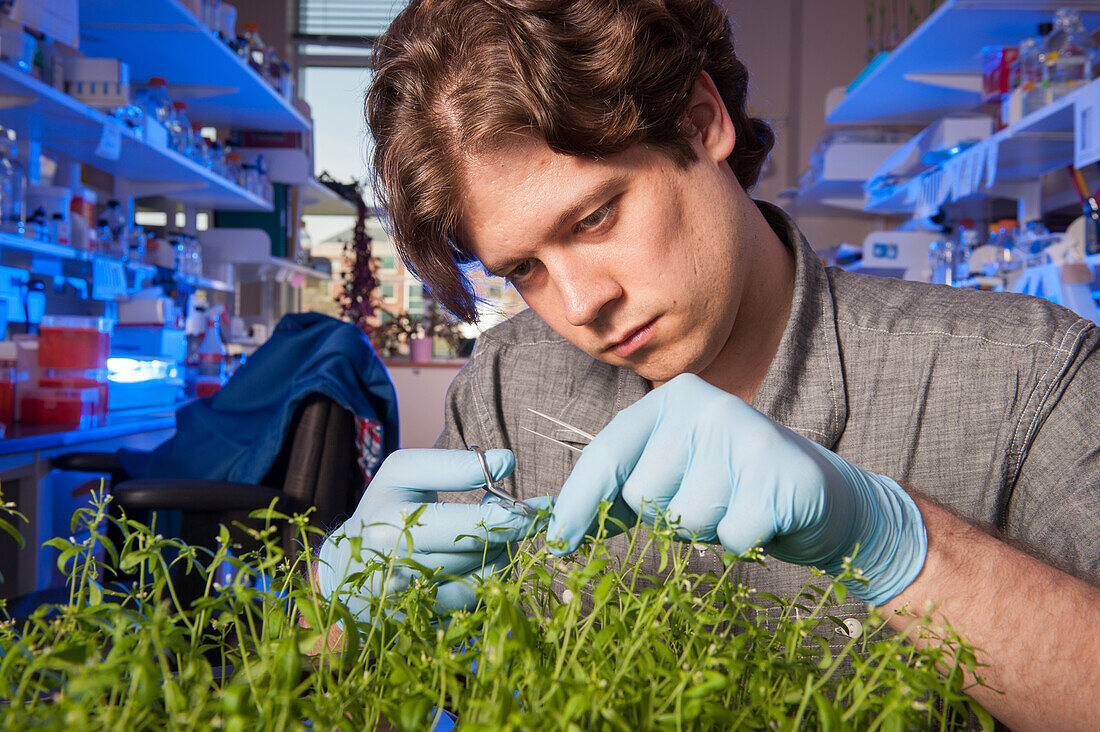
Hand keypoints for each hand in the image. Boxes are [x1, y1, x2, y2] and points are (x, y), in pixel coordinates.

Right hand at [316, 448, 544, 620]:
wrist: (346, 570)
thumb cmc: (381, 510)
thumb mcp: (403, 474)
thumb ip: (452, 466)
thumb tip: (506, 462)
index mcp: (392, 529)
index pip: (467, 528)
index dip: (509, 516)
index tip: (537, 506)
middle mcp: (402, 574)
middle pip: (480, 554)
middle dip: (511, 531)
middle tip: (528, 513)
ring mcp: (414, 605)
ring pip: (484, 579)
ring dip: (501, 552)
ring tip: (491, 531)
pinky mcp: (427, 624)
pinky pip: (479, 600)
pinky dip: (488, 575)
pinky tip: (478, 557)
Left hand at [547, 374, 925, 604]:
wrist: (821, 497)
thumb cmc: (729, 488)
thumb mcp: (670, 475)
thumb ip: (613, 492)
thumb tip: (548, 527)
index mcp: (671, 399)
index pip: (607, 453)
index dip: (576, 502)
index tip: (554, 542)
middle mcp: (706, 406)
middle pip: (641, 494)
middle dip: (664, 517)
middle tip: (705, 500)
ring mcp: (747, 436)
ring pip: (683, 520)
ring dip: (704, 531)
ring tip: (734, 506)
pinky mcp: (782, 477)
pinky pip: (729, 538)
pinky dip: (741, 543)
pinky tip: (762, 518)